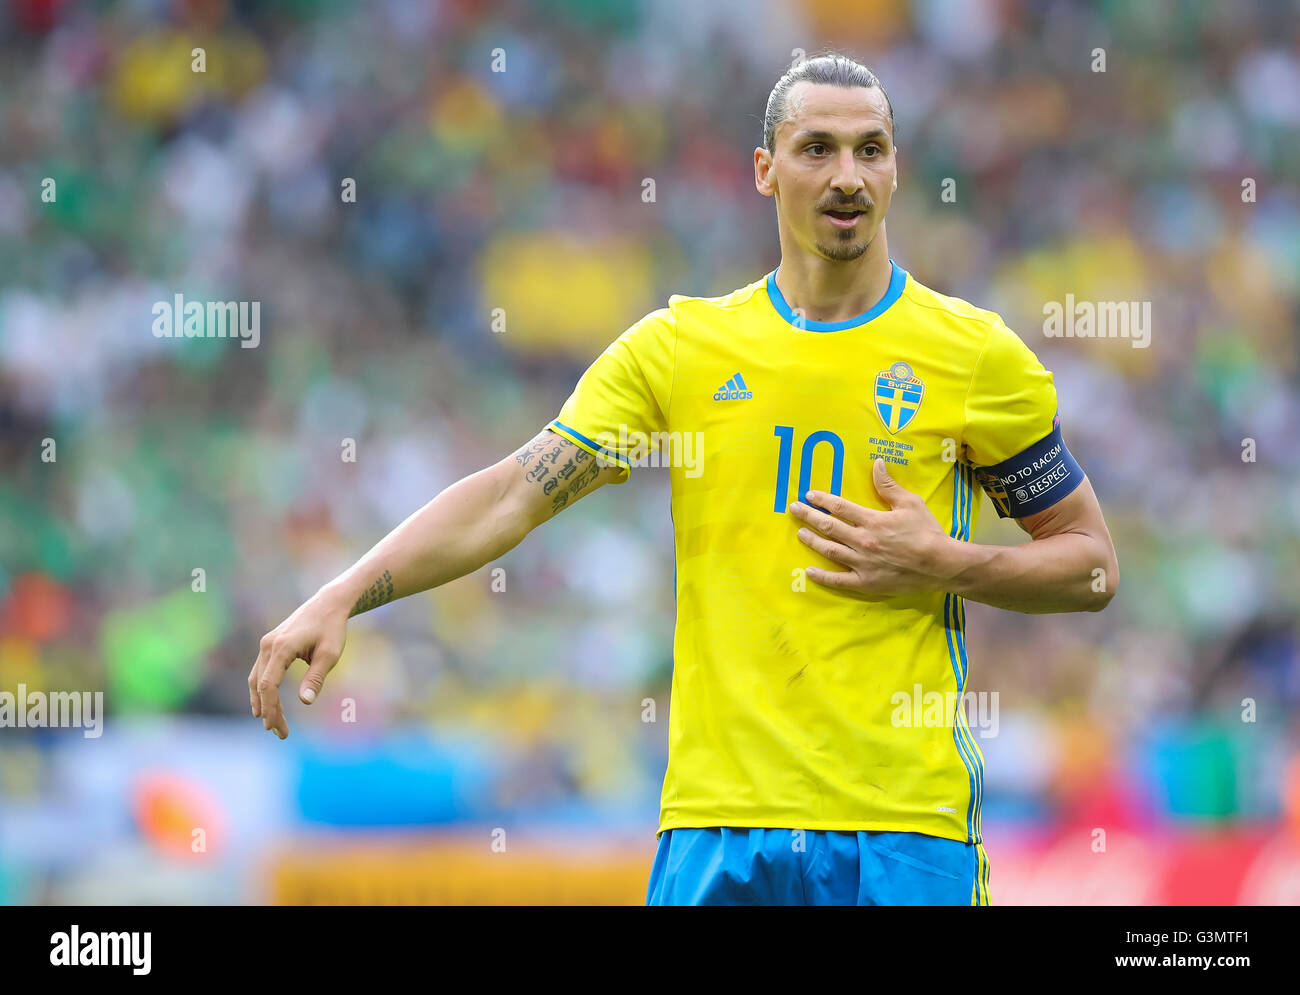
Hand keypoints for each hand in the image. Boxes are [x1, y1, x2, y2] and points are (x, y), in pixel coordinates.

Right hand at [248, 585, 349, 738]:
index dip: (271, 709)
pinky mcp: (270, 644)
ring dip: (263, 702)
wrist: (328, 604)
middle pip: (260, 685)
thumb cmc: (332, 629)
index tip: (277, 728)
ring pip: (256, 679)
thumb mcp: (330, 654)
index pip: (268, 685)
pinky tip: (268, 704)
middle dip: (268, 711)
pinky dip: (263, 689)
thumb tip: (306, 702)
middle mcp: (268, 645)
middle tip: (280, 733)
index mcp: (282, 648)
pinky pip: (260, 671)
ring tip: (273, 724)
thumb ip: (316, 678)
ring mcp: (266, 644)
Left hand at [787, 459, 955, 598]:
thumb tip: (876, 464)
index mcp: (872, 521)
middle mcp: (862, 541)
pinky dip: (822, 577)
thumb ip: (889, 486)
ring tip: (800, 533)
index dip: (822, 500)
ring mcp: (862, 563)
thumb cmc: (927, 532)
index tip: (809, 495)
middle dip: (809, 516)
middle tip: (794, 509)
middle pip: (829, 527)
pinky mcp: (866, 582)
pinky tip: (809, 572)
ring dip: (812, 541)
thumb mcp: (910, 503)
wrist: (941, 565)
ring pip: (829, 551)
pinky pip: (838, 580)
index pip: (840, 507)